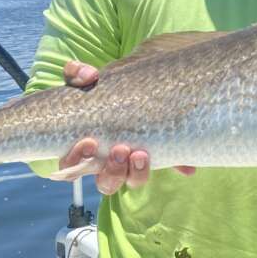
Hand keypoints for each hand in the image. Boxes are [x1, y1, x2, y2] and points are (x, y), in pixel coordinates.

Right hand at [61, 60, 195, 193]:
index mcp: (86, 149)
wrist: (141, 78)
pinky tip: (186, 166)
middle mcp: (109, 161)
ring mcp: (134, 161)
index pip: (71, 169)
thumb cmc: (104, 85)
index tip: (89, 142)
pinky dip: (178, 164)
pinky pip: (169, 164)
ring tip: (141, 154)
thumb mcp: (87, 78)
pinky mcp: (160, 152)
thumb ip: (79, 74)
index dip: (76, 163)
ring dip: (136, 173)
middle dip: (111, 171)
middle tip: (120, 149)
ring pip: (132, 182)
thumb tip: (88, 75)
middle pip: (105, 183)